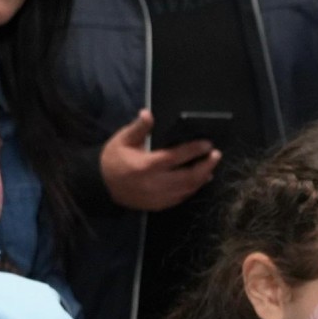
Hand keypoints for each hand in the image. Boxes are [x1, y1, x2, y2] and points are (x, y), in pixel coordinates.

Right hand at [100, 110, 219, 211]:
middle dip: (206, 165)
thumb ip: (138, 128)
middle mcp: (156, 183)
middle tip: (216, 155)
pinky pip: (182, 198)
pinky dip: (192, 188)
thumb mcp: (122, 140)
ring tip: (211, 166)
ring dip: (202, 178)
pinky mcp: (160, 205)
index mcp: (147, 165)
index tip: (208, 144)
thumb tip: (148, 113)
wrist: (101, 185)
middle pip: (189, 177)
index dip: (194, 150)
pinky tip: (199, 180)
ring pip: (188, 189)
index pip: (176, 157)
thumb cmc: (113, 159)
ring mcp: (159, 197)